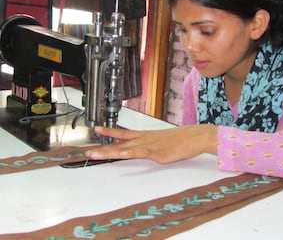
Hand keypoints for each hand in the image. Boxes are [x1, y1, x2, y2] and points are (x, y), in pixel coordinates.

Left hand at [85, 124, 217, 162]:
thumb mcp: (165, 141)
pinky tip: (120, 154)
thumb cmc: (183, 139)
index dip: (110, 132)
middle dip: (102, 146)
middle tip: (86, 150)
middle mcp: (145, 139)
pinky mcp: (157, 153)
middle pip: (119, 143)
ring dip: (108, 152)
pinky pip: (140, 153)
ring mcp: (150, 145)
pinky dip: (129, 153)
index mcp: (147, 135)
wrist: (196, 136)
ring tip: (93, 154)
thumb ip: (155, 145)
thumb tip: (149, 149)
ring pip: (125, 149)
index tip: (97, 129)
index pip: (124, 133)